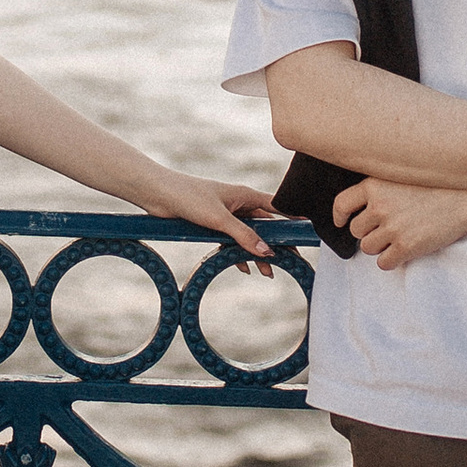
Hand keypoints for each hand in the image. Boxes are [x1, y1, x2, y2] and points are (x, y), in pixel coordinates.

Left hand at [130, 171, 279, 268]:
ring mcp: (226, 213)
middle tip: (291, 261)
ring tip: (268, 273)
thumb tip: (268, 252)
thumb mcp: (220, 219)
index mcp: (246, 194)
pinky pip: (232, 240)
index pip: (278, 208)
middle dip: (277, 244)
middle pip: (266, 225)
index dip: (294, 220)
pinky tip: (243, 268)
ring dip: (257, 253)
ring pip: (249, 236)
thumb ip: (244, 236)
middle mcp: (239, 203)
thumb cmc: (188, 197)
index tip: (308, 234)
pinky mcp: (212, 223)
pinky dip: (238, 253)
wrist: (158, 193)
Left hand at [334, 179, 466, 268]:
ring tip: (398, 237)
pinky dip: (391, 260)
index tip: (341, 221)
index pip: (342, 203)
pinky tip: (403, 251)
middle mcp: (380, 206)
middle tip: (385, 228)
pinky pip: (384, 263)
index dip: (339, 216)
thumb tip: (362, 206)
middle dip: (368, 232)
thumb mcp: (403, 175)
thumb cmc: (438, 185)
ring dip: (379, 247)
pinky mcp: (406, 246)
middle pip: (356, 230)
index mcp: (375, 185)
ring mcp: (393, 227)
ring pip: (368, 248)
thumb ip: (381, 187)